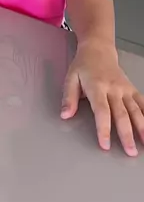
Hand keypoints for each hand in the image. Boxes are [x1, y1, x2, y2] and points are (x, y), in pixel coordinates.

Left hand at [61, 40, 143, 155]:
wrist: (98, 49)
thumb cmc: (83, 65)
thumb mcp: (71, 78)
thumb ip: (69, 97)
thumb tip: (65, 115)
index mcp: (97, 87)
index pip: (102, 111)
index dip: (104, 129)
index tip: (105, 144)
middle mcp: (113, 88)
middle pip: (121, 114)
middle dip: (126, 134)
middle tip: (130, 152)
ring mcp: (125, 89)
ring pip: (136, 110)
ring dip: (141, 128)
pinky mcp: (132, 89)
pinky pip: (142, 103)